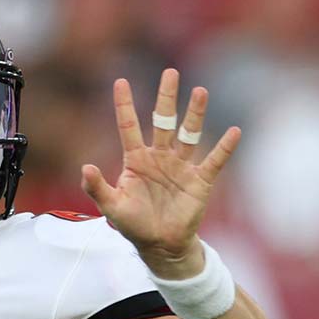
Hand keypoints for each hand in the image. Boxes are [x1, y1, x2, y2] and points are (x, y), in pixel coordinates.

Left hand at [80, 69, 240, 279]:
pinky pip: (214, 160)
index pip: (129, 126)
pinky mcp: (200, 181)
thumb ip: (97, 187)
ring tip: (200, 91)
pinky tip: (234, 132)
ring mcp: (181, 166)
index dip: (125, 105)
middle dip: (166, 98)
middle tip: (171, 73)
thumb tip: (84, 167)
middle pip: (163, 121)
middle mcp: (160, 157)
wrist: (161, 246)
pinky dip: (224, 148)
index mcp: (136, 160)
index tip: (120, 81)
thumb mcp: (112, 207)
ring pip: (189, 134)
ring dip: (195, 114)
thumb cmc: (134, 225)